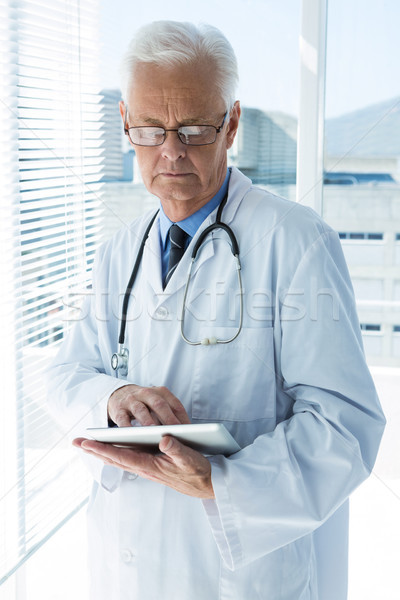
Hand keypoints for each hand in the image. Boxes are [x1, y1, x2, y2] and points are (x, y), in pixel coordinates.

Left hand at [73, 435, 214, 498]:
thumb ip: (177, 449)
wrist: (206, 485)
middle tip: (75, 442)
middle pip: (115, 458)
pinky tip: (111, 447)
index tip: (86, 443)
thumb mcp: (190, 459)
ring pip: (119, 458)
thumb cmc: (198, 471)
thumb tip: (163, 439)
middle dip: (94, 450)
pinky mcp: (151, 465)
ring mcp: (147, 467)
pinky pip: (128, 458)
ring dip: (102, 451)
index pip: (122, 456)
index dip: (103, 449)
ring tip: (87, 444)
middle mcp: (145, 468)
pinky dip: (115, 452)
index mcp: (151, 466)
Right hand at [108, 385, 190, 426]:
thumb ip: (171, 415)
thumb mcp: (159, 404)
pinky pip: (122, 418)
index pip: (175, 404)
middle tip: (174, 432)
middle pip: (159, 404)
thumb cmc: (145, 403)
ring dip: (147, 421)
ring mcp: (132, 400)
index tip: (189, 431)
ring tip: (153, 432)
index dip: (182, 418)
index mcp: (161, 392)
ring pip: (140, 410)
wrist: (120, 394)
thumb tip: (187, 434)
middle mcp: (147, 393)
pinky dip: (127, 427)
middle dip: (168, 418)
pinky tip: (131, 436)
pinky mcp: (118, 409)